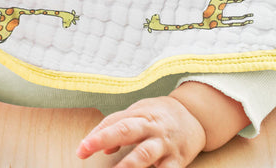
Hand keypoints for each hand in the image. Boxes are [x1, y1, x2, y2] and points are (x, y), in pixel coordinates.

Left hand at [76, 96, 205, 166]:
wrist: (195, 115)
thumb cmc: (160, 115)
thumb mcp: (139, 113)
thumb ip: (120, 126)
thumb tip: (103, 146)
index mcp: (139, 114)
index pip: (113, 122)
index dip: (96, 135)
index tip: (81, 149)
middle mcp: (150, 126)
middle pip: (126, 130)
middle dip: (105, 138)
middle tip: (86, 149)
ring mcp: (164, 143)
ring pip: (145, 153)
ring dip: (129, 164)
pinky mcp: (178, 159)